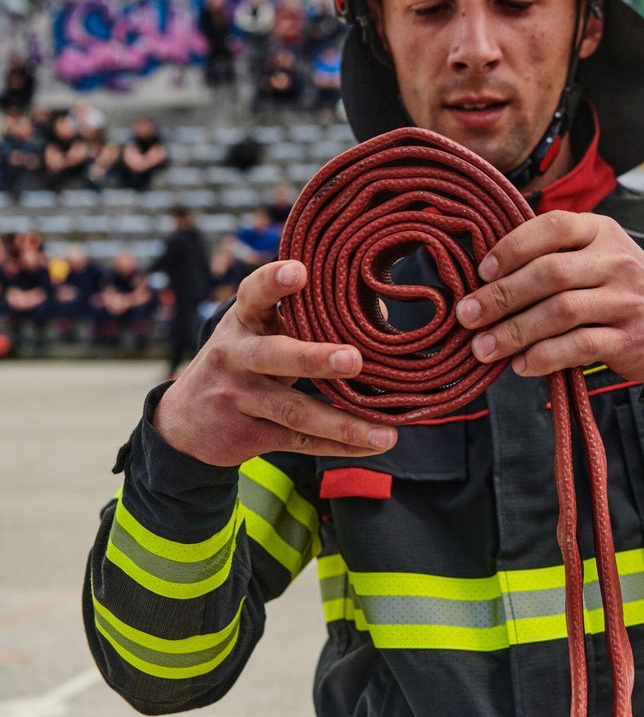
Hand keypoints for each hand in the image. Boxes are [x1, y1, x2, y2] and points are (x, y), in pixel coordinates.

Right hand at [152, 260, 397, 466]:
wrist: (184, 421)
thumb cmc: (241, 360)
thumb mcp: (258, 332)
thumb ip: (307, 318)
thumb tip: (377, 308)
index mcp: (243, 321)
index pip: (254, 295)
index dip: (273, 282)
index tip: (299, 271)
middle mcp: (235, 356)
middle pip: (274, 356)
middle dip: (314, 359)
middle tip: (353, 360)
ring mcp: (239, 398)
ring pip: (293, 410)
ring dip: (341, 423)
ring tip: (386, 434)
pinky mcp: (247, 434)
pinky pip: (298, 440)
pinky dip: (338, 445)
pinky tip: (371, 445)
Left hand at [455, 211, 643, 386]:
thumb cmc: (629, 292)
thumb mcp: (604, 256)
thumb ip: (559, 255)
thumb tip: (489, 274)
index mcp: (603, 232)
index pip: (552, 227)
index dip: (512, 247)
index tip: (482, 270)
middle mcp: (616, 261)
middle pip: (549, 273)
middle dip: (501, 296)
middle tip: (468, 315)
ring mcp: (625, 300)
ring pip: (559, 312)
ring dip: (514, 332)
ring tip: (483, 348)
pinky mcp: (629, 339)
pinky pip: (578, 346)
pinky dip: (544, 357)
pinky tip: (521, 365)